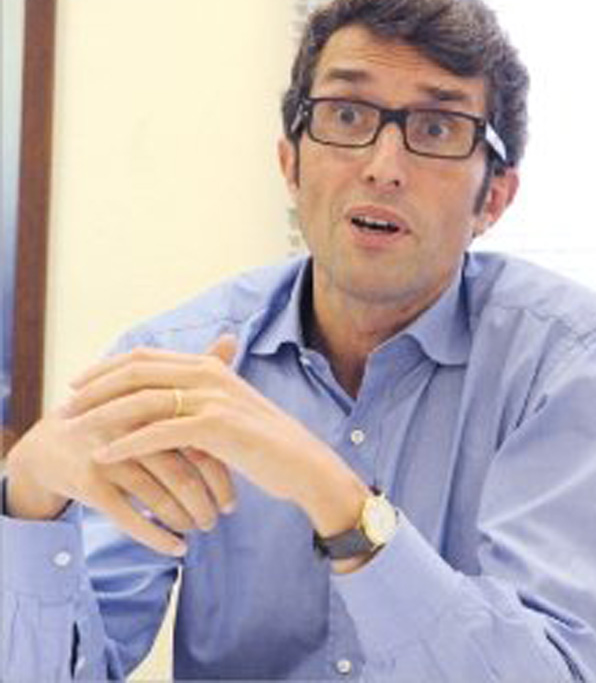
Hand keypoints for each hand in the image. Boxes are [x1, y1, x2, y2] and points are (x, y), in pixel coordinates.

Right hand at [5, 339, 237, 556]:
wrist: (54, 445)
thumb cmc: (116, 417)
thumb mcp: (151, 391)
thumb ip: (191, 369)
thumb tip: (230, 338)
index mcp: (149, 402)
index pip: (195, 438)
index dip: (220, 465)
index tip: (236, 488)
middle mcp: (130, 426)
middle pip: (180, 467)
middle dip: (206, 496)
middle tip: (224, 514)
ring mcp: (108, 454)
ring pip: (157, 495)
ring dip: (185, 517)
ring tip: (203, 529)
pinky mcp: (91, 481)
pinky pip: (128, 516)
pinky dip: (156, 536)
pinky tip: (177, 549)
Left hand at [63, 337, 368, 537]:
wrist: (304, 464)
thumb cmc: (265, 442)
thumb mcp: (231, 409)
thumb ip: (201, 395)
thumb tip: (166, 394)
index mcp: (210, 365)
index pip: (145, 356)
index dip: (107, 367)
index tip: (78, 383)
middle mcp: (209, 374)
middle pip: (137, 371)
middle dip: (95, 386)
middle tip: (66, 405)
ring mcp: (214, 398)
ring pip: (142, 400)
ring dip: (101, 414)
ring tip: (74, 430)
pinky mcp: (217, 427)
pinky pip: (158, 433)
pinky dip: (126, 444)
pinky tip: (103, 456)